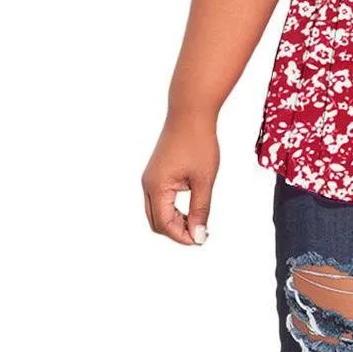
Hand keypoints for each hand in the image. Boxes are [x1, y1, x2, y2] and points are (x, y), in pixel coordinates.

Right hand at [141, 114, 219, 245]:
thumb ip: (200, 209)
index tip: (202, 239)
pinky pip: (159, 199)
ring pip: (156, 211)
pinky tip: (191, 207)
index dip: (182, 236)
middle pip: (156, 222)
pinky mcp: (156, 172)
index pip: (164, 225)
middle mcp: (148, 185)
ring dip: (174, 221)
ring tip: (198, 222)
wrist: (190, 112)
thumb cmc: (198, 142)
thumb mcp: (204, 179)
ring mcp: (150, 178)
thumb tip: (198, 236)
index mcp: (156, 188)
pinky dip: (172, 208)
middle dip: (176, 231)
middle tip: (200, 233)